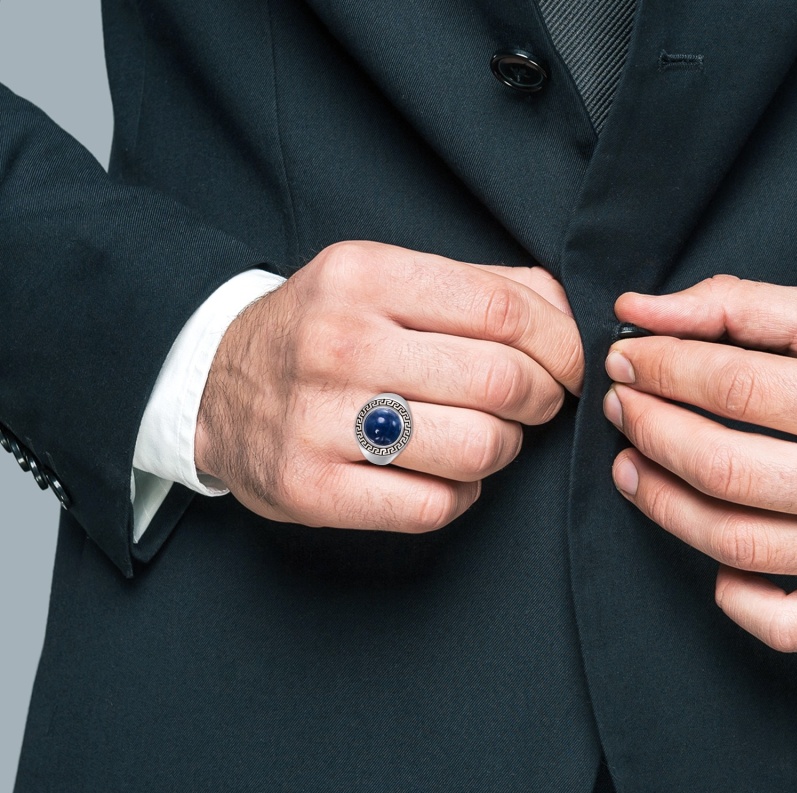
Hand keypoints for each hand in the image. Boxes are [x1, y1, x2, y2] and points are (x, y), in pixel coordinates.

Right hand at [196, 241, 583, 533]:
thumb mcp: (381, 279)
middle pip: (500, 381)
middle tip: (532, 403)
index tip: (573, 365)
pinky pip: (434, 506)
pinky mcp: (312, 488)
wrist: (218, 390)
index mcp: (365, 276)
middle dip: (541, 399)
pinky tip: (443, 475)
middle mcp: (339, 344)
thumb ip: (478, 286)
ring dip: (503, 448)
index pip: (504, 310)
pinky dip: (461, 494)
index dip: (562, 344)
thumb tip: (566, 311)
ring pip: (478, 448)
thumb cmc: (320, 332)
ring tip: (484, 437)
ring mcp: (320, 421)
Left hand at [604, 275, 796, 651]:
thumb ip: (736, 308)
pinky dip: (740, 600)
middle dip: (651, 429)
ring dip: (663, 504)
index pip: (734, 384)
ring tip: (628, 465)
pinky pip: (788, 622)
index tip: (624, 358)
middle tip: (620, 404)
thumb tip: (638, 309)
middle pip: (724, 465)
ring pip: (737, 540)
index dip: (662, 368)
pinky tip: (716, 567)